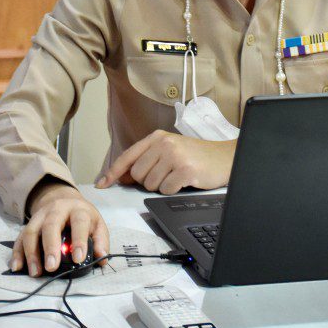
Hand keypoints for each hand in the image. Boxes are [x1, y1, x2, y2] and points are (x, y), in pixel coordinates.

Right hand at [12, 181, 109, 276]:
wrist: (64, 201)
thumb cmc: (83, 217)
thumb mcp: (97, 224)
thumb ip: (100, 241)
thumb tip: (101, 258)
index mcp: (77, 210)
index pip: (79, 222)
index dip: (78, 240)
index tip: (78, 259)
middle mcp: (56, 210)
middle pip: (51, 225)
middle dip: (50, 247)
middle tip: (51, 267)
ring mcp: (39, 216)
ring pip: (31, 232)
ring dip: (31, 253)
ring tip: (36, 272)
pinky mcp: (27, 225)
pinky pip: (19, 238)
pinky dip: (17, 253)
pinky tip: (17, 267)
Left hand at [95, 130, 236, 194]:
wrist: (226, 157)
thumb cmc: (197, 155)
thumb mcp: (170, 150)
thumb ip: (146, 159)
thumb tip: (121, 176)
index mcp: (157, 137)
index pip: (128, 156)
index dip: (113, 172)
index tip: (102, 184)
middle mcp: (164, 144)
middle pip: (137, 175)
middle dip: (148, 181)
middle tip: (166, 175)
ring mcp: (175, 156)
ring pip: (150, 185)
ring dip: (162, 186)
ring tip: (177, 176)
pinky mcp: (185, 170)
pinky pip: (166, 190)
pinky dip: (174, 190)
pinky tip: (185, 180)